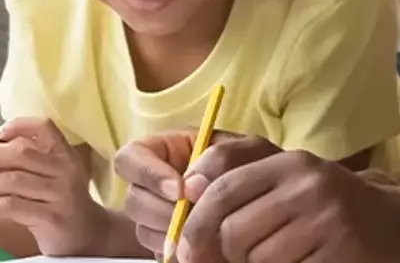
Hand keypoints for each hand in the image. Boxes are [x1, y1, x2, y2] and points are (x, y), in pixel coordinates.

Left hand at [0, 118, 107, 255]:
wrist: (88, 233)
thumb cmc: (62, 202)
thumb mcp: (52, 177)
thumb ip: (26, 165)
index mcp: (66, 156)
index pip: (45, 128)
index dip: (19, 125)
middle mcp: (66, 171)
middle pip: (22, 153)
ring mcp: (61, 194)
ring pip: (14, 180)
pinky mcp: (51, 217)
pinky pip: (13, 206)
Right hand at [112, 128, 247, 254]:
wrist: (269, 197)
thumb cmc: (256, 166)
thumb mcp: (246, 149)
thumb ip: (220, 156)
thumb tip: (189, 185)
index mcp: (166, 150)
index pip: (130, 157)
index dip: (147, 174)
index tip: (178, 190)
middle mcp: (154, 182)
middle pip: (133, 198)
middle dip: (165, 210)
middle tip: (198, 214)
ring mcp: (156, 213)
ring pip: (142, 228)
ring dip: (174, 232)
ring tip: (208, 226)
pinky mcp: (165, 240)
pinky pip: (158, 250)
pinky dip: (181, 249)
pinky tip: (205, 242)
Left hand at [173, 140, 399, 262]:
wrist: (395, 227)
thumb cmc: (329, 207)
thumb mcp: (291, 181)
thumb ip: (241, 180)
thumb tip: (185, 195)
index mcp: (294, 163)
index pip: (223, 188)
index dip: (194, 221)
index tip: (185, 246)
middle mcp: (310, 186)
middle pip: (232, 231)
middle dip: (227, 253)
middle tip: (239, 258)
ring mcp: (326, 221)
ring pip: (253, 258)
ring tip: (282, 255)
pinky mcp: (336, 253)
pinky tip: (303, 260)